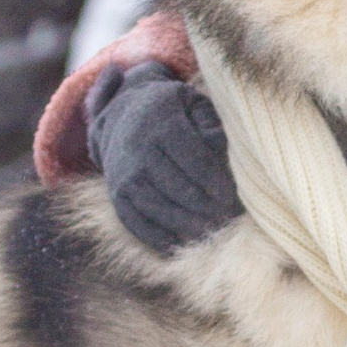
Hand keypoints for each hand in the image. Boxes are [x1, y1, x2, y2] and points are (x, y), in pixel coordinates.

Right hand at [86, 63, 241, 253]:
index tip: (230, 196)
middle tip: (227, 218)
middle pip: (175, 186)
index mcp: (161, 121)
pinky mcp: (116, 194)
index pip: (191, 157)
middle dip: (205, 207)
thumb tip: (221, 150)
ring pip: (157, 207)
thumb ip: (211, 123)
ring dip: (185, 224)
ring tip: (210, 232)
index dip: (213, 180)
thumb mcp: (193, 103)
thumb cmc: (172, 111)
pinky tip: (179, 244)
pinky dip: (157, 237)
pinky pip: (135, 222)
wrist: (122, 115)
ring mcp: (123, 174)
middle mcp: (137, 147)